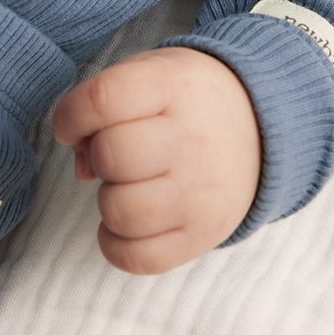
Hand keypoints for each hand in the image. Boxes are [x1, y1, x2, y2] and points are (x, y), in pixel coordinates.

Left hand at [52, 48, 262, 274]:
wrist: (262, 126)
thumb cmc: (186, 100)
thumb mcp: (149, 76)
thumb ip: (101, 106)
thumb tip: (82, 168)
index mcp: (174, 86)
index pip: (103, 100)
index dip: (71, 115)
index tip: (73, 124)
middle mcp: (192, 139)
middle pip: (111, 156)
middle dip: (99, 156)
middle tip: (118, 153)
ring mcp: (201, 193)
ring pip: (119, 212)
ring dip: (108, 201)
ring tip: (129, 185)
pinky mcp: (202, 235)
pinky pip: (136, 258)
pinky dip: (116, 243)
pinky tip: (128, 221)